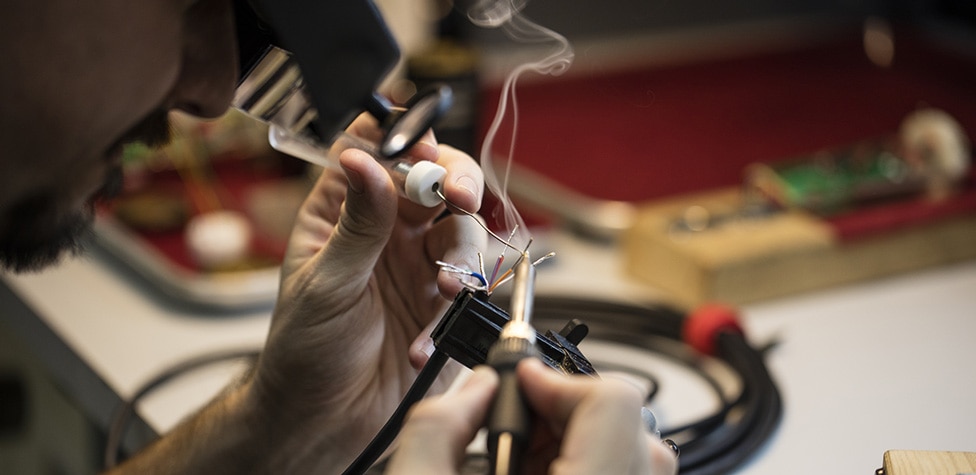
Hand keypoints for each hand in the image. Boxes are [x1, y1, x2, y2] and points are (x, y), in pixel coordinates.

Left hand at [248, 114, 486, 470]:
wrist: (327, 418)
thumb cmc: (305, 349)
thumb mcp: (324, 283)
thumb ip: (355, 223)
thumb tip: (363, 159)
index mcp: (345, 211)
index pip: (377, 149)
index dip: (403, 136)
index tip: (420, 146)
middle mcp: (387, 229)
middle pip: (436, 179)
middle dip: (457, 181)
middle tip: (461, 197)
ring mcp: (419, 263)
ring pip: (463, 229)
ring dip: (462, 254)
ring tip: (444, 288)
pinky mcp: (445, 301)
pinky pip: (471, 287)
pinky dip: (458, 308)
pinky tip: (425, 338)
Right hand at [386, 358, 679, 474]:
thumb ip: (436, 428)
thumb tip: (479, 385)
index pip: (614, 403)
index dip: (557, 380)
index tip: (520, 387)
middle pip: (633, 422)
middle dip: (570, 408)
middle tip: (519, 429)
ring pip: (639, 451)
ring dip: (580, 437)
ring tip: (524, 463)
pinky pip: (627, 474)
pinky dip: (589, 460)